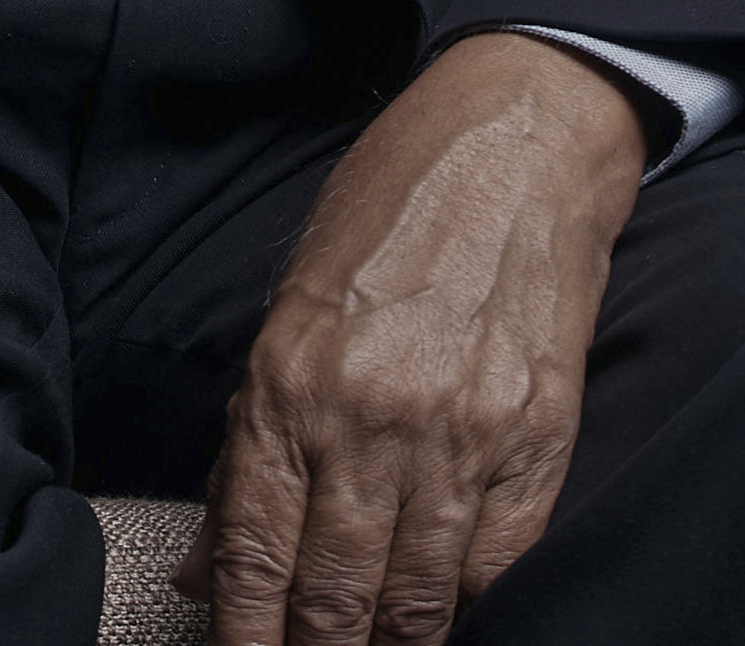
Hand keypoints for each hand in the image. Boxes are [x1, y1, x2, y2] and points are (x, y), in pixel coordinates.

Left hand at [191, 32, 646, 642]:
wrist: (513, 147)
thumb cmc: (390, 220)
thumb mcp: (291, 315)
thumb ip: (249, 449)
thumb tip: (207, 569)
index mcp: (288, 383)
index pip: (255, 555)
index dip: (244, 637)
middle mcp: (370, 416)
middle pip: (334, 595)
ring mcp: (461, 432)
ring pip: (419, 598)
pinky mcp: (537, 436)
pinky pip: (500, 563)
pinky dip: (473, 606)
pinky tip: (449, 617)